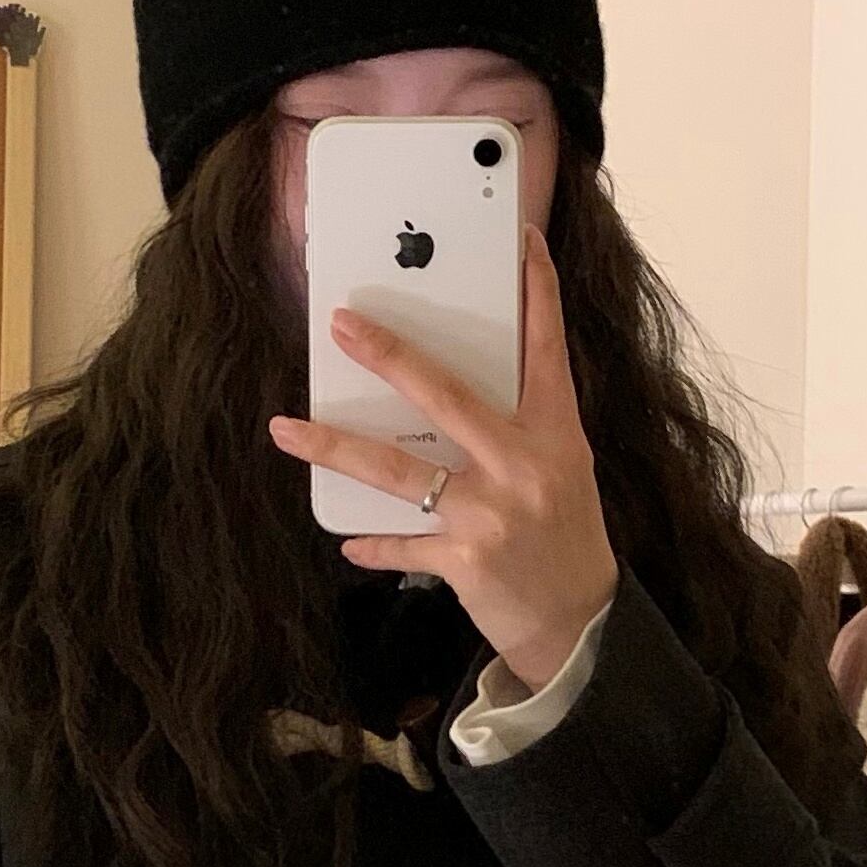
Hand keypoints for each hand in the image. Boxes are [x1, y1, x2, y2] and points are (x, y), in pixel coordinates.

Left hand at [268, 224, 618, 693]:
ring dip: (336, 448)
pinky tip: (348, 539)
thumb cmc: (564, 538)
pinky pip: (402, 546)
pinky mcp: (465, 563)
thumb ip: (520, 427)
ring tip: (287, 429)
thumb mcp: (563, 470)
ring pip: (400, 472)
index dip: (537, 292)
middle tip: (344, 325)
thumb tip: (447, 394)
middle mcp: (523, 467)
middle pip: (447, 397)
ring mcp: (492, 516)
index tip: (520, 241)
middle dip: (391, 356)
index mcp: (555, 434)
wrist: (579, 625)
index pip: (547, 349)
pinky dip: (373, 544)